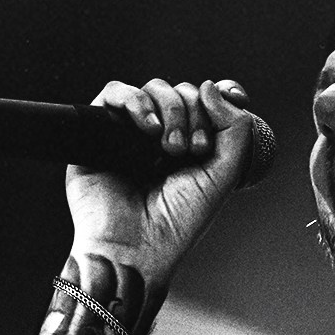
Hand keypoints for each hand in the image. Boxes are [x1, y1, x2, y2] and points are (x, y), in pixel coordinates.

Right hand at [67, 77, 259, 281]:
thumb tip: (211, 86)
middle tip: (190, 150)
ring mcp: (131, 133)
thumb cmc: (177, 222)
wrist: (135, 248)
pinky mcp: (99, 132)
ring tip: (168, 149)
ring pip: (154, 88)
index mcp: (192, 146)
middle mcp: (162, 137)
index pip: (208, 101)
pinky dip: (134, 101)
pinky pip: (114, 92)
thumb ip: (235, 129)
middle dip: (194, 114)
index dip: (220, 95)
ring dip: (171, 111)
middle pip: (183, 92)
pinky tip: (147, 128)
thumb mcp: (224, 175)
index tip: (234, 99)